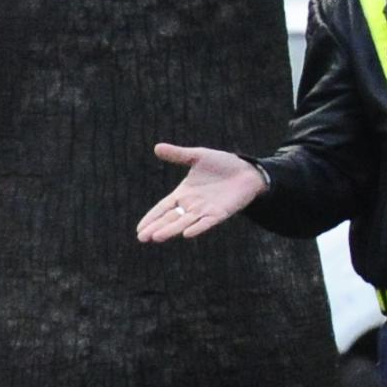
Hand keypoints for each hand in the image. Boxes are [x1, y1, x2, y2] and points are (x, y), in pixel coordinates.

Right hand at [139, 143, 269, 241]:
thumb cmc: (222, 164)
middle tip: (142, 238)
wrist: (247, 170)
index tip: (139, 229)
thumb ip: (178, 154)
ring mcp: (206, 210)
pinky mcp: (221, 213)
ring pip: (185, 222)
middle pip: (171, 218)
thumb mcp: (198, 156)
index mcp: (184, 193)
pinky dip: (197, 228)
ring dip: (171, 230)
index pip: (163, 207)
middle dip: (156, 228)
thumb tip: (157, 147)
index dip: (151, 217)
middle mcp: (192, 205)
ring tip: (157, 237)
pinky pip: (207, 222)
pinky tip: (187, 234)